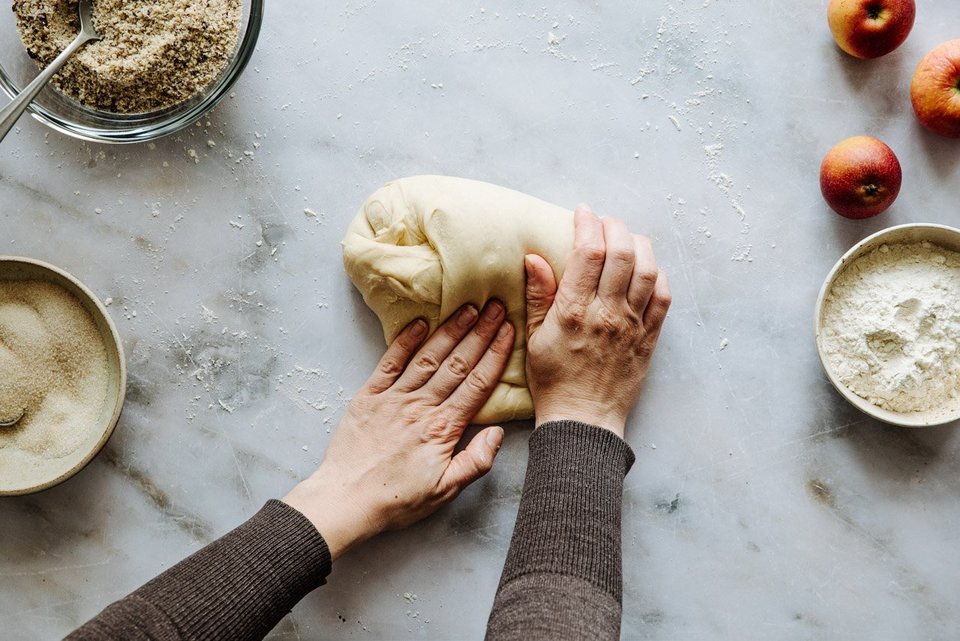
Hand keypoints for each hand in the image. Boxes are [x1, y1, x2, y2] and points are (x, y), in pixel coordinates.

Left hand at [283, 301, 513, 558]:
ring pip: (429, 357)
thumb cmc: (396, 499)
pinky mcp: (368, 396)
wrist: (345, 500)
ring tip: (467, 307)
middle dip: (480, 332)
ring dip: (450, 330)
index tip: (508, 330)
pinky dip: (405, 340)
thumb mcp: (445, 490)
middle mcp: (421, 406)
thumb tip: (497, 432)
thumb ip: (476, 461)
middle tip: (495, 306)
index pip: (477, 384)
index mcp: (443, 428)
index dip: (495, 354)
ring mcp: (394, 398)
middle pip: (458, 363)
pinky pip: (390, 362)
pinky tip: (421, 322)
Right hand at [524, 205, 670, 436]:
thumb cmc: (554, 382)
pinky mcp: (650, 339)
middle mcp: (607, 313)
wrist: (583, 422)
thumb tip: (534, 258)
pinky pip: (664, 298)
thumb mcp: (535, 338)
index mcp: (574, 311)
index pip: (588, 251)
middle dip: (615, 226)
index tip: (582, 212)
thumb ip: (538, 296)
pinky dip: (659, 276)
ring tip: (628, 239)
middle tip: (605, 222)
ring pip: (648, 270)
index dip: (587, 223)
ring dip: (640, 245)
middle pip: (622, 252)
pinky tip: (647, 271)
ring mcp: (633, 325)